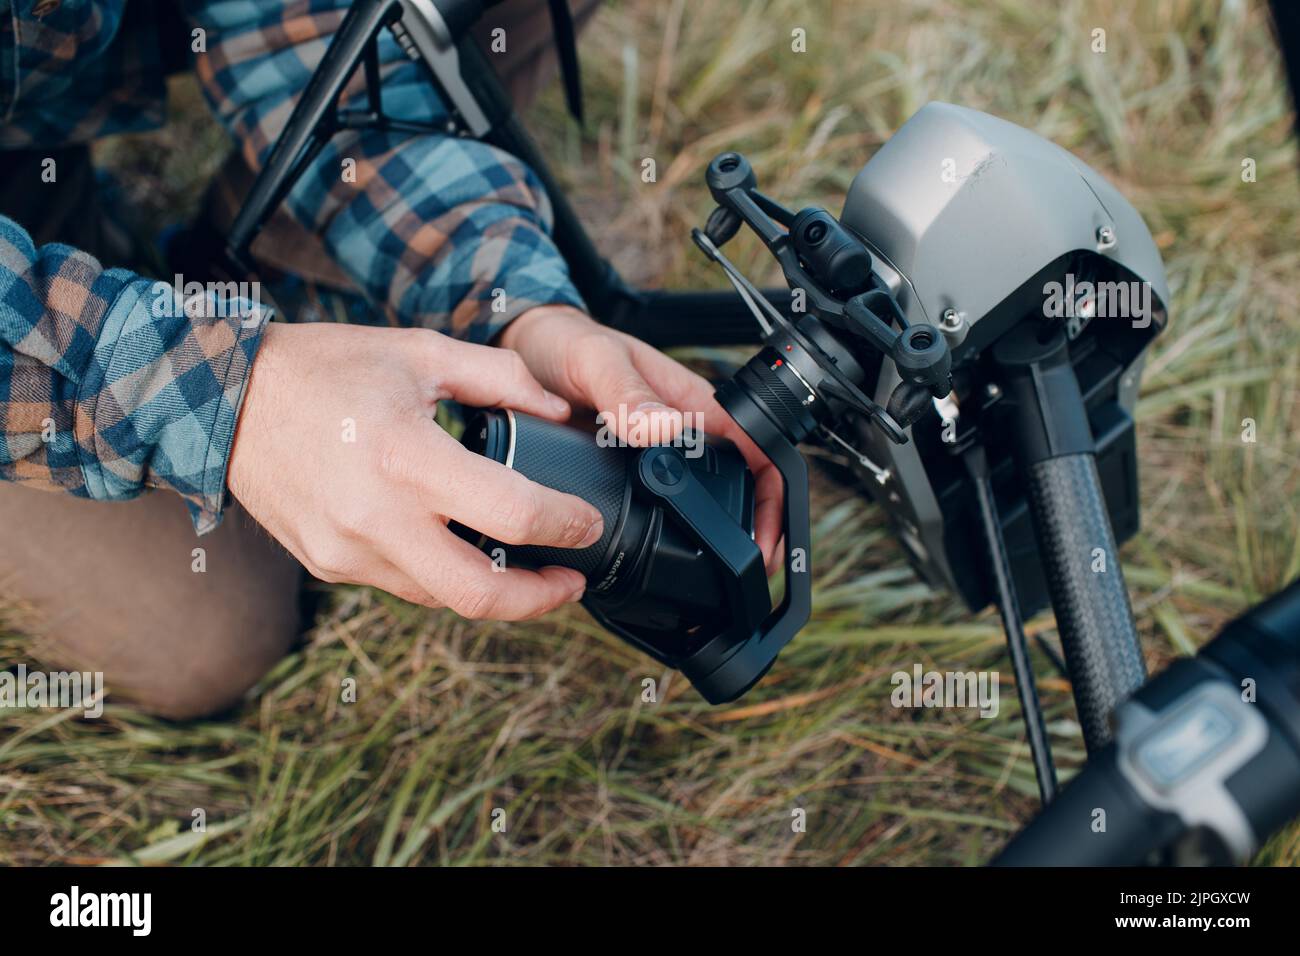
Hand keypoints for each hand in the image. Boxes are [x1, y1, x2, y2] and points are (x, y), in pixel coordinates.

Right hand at [227, 322, 604, 619]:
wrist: (225, 400)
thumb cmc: (326, 368)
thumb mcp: (421, 351)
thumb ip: (501, 377)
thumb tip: (560, 408)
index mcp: (405, 455)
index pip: (512, 515)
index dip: (567, 527)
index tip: (589, 524)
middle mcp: (375, 516)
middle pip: (479, 594)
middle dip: (541, 600)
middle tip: (573, 582)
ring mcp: (347, 549)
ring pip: (442, 598)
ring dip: (494, 593)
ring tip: (527, 567)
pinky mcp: (328, 564)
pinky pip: (404, 586)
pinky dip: (444, 577)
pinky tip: (465, 551)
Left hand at [500, 305, 783, 571]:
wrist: (524, 347)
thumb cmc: (565, 341)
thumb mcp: (594, 360)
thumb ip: (625, 392)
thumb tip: (665, 425)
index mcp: (690, 405)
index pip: (755, 449)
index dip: (772, 495)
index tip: (766, 536)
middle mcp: (679, 433)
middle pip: (734, 486)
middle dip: (749, 529)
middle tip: (746, 572)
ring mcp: (654, 457)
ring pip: (696, 503)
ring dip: (709, 537)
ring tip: (709, 577)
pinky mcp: (623, 473)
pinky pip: (654, 508)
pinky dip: (661, 533)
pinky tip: (650, 557)